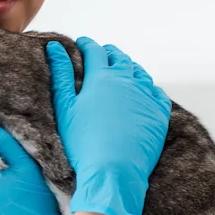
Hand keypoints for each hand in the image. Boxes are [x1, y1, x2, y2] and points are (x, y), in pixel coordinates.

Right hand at [45, 37, 171, 214]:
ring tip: (124, 70)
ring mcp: (146, 96)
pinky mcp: (159, 113)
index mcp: (102, 77)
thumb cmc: (84, 143)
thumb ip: (61, 74)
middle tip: (104, 53)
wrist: (114, 172)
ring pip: (140, 73)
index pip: (95, 51)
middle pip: (120, 59)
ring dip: (130, 68)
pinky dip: (150, 88)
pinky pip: (157, 93)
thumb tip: (55, 47)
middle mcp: (127, 81)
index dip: (87, 44)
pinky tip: (145, 91)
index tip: (83, 42)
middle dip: (110, 53)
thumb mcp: (65, 107)